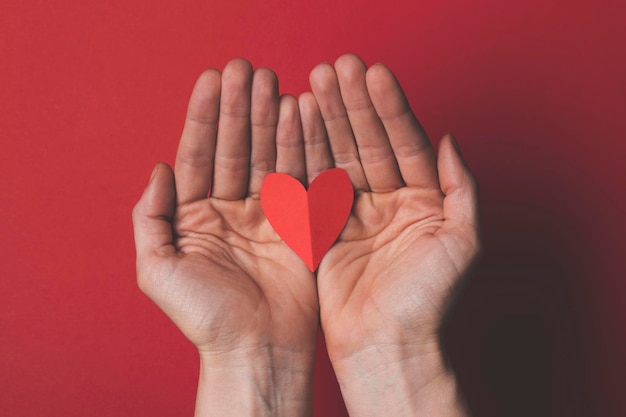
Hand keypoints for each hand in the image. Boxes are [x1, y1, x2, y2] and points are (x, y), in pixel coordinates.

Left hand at [132, 59, 317, 416]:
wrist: (256, 350)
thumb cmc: (204, 318)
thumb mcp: (157, 269)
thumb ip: (150, 217)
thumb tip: (158, 169)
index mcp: (194, 217)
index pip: (198, 155)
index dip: (204, 117)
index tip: (213, 80)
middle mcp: (230, 210)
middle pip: (235, 148)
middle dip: (240, 109)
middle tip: (248, 70)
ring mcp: (266, 214)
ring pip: (268, 156)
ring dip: (270, 119)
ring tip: (275, 84)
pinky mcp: (298, 224)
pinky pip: (299, 178)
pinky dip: (301, 147)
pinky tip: (300, 117)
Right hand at [300, 54, 479, 415]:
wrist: (387, 346)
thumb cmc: (428, 303)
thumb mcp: (462, 242)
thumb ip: (461, 188)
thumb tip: (450, 140)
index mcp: (424, 200)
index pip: (406, 142)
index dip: (389, 108)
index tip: (371, 74)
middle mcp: (390, 201)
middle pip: (370, 142)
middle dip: (354, 105)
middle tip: (336, 68)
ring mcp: (357, 213)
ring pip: (340, 157)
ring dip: (328, 121)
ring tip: (313, 84)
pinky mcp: (327, 229)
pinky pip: (316, 184)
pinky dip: (307, 155)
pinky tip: (299, 124)